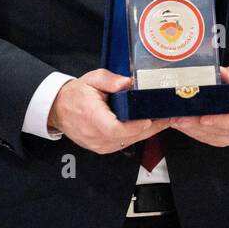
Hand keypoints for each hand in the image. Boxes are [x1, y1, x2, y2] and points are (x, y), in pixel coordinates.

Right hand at [47, 68, 169, 154]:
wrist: (59, 109)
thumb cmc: (76, 94)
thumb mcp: (92, 79)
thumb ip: (110, 80)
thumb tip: (127, 82)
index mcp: (91, 117)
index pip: (115, 129)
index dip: (134, 126)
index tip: (149, 118)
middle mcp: (95, 135)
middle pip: (128, 136)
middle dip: (151, 127)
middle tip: (168, 116)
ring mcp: (99, 145)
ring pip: (129, 141)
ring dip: (148, 132)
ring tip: (164, 119)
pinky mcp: (103, 148)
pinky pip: (125, 143)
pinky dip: (138, 134)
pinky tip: (149, 125)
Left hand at [165, 65, 228, 146]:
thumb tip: (221, 72)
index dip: (219, 121)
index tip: (203, 118)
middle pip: (219, 131)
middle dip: (197, 125)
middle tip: (180, 118)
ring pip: (210, 136)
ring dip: (192, 129)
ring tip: (176, 120)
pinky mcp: (223, 139)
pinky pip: (207, 139)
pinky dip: (193, 132)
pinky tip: (182, 125)